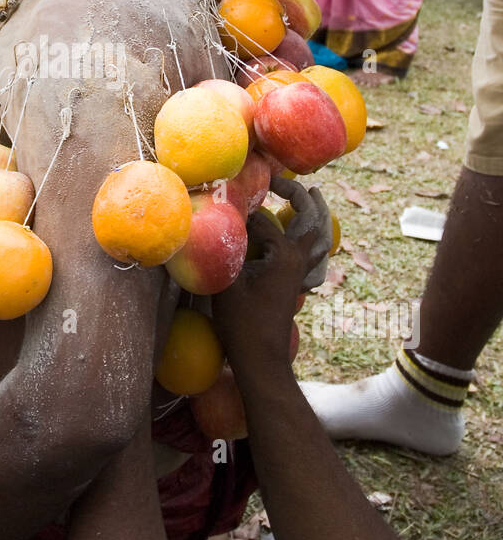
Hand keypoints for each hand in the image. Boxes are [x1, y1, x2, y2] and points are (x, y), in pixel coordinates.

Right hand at [211, 179, 331, 379]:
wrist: (260, 358)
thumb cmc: (241, 321)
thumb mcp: (227, 280)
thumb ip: (226, 247)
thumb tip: (220, 218)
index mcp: (286, 255)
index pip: (263, 221)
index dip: (243, 213)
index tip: (226, 201)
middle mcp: (299, 261)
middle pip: (311, 220)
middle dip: (302, 197)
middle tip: (286, 181)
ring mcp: (302, 275)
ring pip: (320, 239)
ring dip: (317, 216)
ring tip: (314, 197)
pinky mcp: (298, 286)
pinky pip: (315, 258)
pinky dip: (315, 243)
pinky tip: (309, 241)